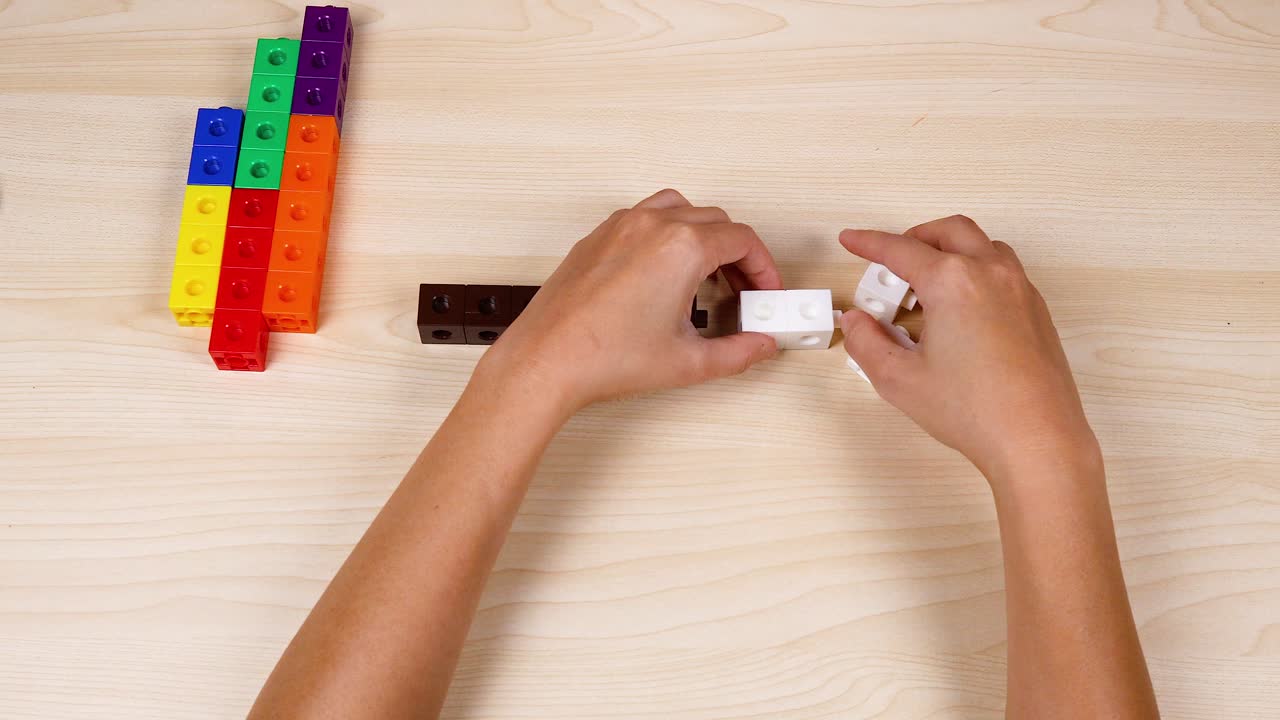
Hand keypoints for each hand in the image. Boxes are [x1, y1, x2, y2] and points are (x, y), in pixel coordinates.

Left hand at [482, 189, 782, 413]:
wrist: (547, 361)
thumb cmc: (602, 357)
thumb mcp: (687, 362)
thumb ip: (737, 352)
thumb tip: (759, 346)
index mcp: (681, 248)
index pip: (742, 240)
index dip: (764, 267)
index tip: (765, 290)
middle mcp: (651, 226)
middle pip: (716, 221)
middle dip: (737, 254)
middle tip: (742, 291)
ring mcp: (620, 227)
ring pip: (680, 210)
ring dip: (702, 236)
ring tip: (706, 277)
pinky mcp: (597, 238)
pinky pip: (644, 218)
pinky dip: (666, 235)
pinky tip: (664, 275)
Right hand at [839, 216, 1098, 482]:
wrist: (1036, 439)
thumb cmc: (975, 410)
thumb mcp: (899, 380)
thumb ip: (867, 342)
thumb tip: (856, 322)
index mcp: (953, 282)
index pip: (900, 249)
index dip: (868, 243)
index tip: (852, 240)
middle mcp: (990, 274)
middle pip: (948, 232)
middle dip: (913, 238)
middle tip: (890, 263)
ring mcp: (1020, 290)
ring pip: (981, 245)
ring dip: (949, 251)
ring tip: (927, 287)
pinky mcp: (1036, 311)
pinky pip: (1003, 271)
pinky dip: (975, 271)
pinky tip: (960, 310)